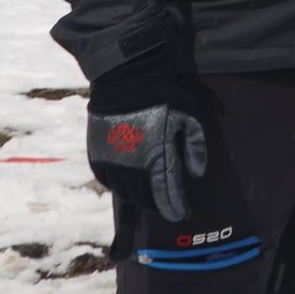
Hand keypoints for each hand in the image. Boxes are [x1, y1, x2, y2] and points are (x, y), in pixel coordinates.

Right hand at [88, 98, 210, 226]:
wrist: (126, 79)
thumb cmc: (162, 97)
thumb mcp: (188, 119)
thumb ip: (195, 147)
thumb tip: (197, 174)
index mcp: (156, 158)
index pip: (167, 194)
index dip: (176, 208)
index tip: (183, 214)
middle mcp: (131, 167)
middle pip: (144, 199)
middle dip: (158, 206)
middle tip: (166, 207)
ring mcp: (112, 162)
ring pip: (124, 194)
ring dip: (137, 200)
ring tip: (148, 201)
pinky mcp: (97, 155)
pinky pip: (107, 181)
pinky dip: (118, 188)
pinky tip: (125, 188)